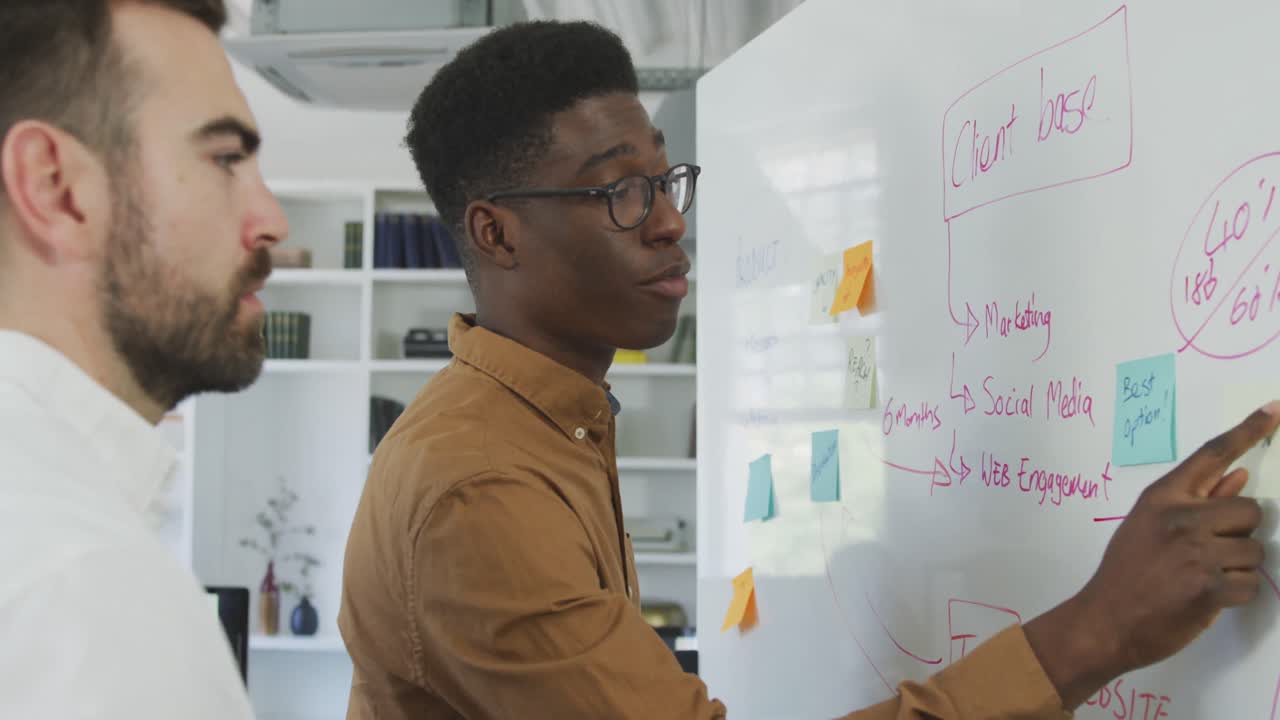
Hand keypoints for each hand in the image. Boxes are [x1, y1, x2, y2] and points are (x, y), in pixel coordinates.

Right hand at [1024, 401, 1279, 708]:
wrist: (1105, 622)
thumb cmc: (1126, 574)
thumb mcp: (1149, 527)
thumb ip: (1195, 502)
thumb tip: (1240, 477)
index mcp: (1162, 498)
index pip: (1211, 455)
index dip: (1247, 431)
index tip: (1276, 409)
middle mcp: (1181, 518)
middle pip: (1250, 510)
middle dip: (1242, 532)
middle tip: (1212, 553)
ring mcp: (1196, 552)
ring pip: (1255, 550)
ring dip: (1239, 568)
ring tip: (1203, 578)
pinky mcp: (1209, 586)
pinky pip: (1252, 584)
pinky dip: (1237, 595)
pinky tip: (1208, 598)